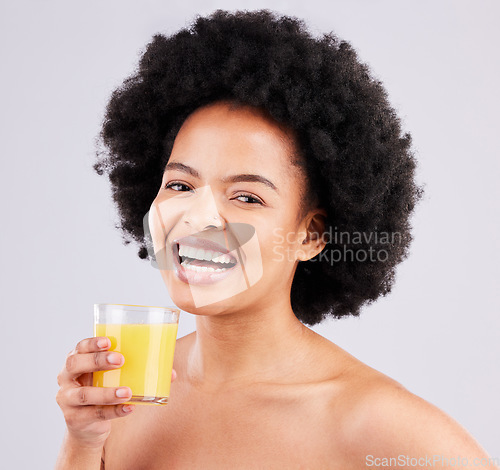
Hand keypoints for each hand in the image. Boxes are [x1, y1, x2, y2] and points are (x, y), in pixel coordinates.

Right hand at [56, 336, 176, 447]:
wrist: (88, 424)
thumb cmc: (105, 389)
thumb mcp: (113, 376)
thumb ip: (137, 369)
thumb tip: (172, 373)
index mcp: (76, 361)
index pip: (79, 347)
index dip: (91, 343)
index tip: (109, 340)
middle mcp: (67, 379)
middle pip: (74, 365)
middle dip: (97, 361)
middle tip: (121, 360)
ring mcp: (68, 400)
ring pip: (84, 395)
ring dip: (107, 392)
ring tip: (127, 391)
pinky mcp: (76, 419)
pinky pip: (95, 415)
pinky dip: (114, 411)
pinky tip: (129, 408)